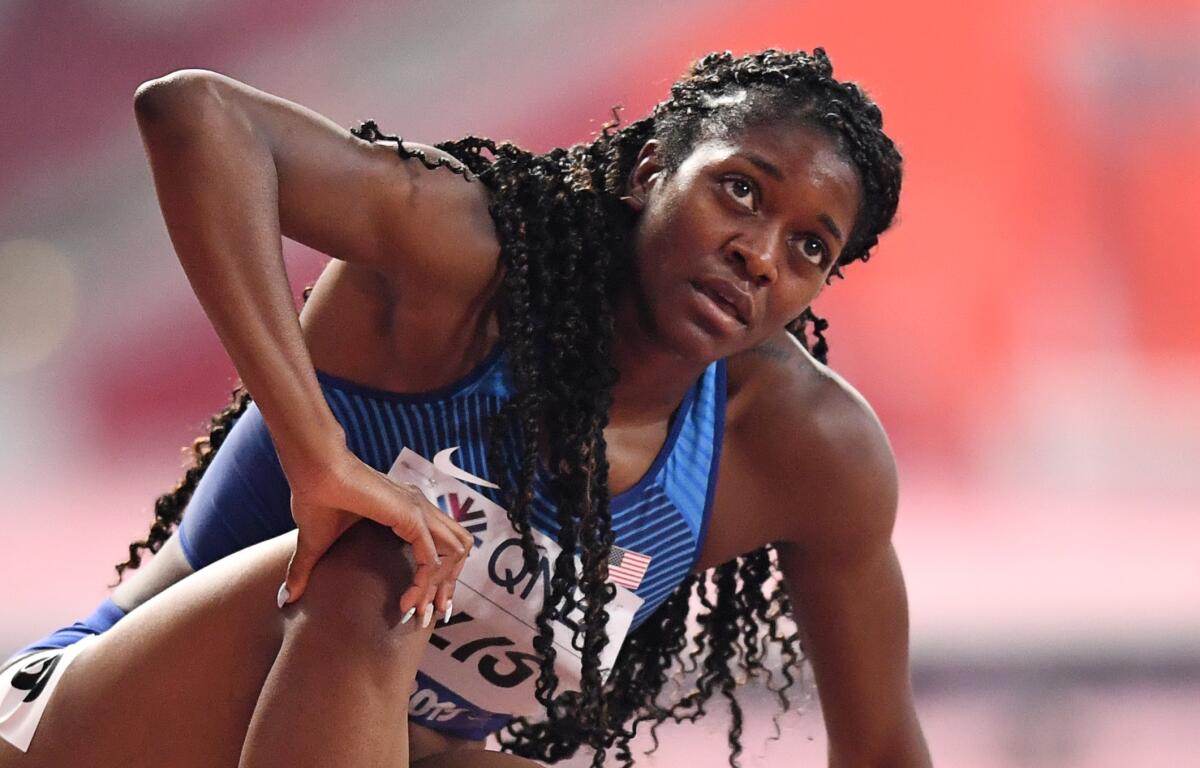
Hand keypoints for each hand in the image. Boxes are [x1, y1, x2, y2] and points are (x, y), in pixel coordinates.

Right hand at [279, 447, 473, 625]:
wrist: (313, 473)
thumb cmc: (314, 499)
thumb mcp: (313, 545)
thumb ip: (305, 571)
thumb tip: (285, 599)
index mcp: (407, 511)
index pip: (442, 545)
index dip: (439, 577)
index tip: (421, 607)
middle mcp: (420, 509)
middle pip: (458, 550)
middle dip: (449, 585)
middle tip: (430, 616)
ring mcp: (419, 511)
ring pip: (453, 554)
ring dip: (441, 587)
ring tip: (420, 613)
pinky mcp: (411, 517)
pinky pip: (432, 558)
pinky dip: (424, 584)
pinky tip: (406, 603)